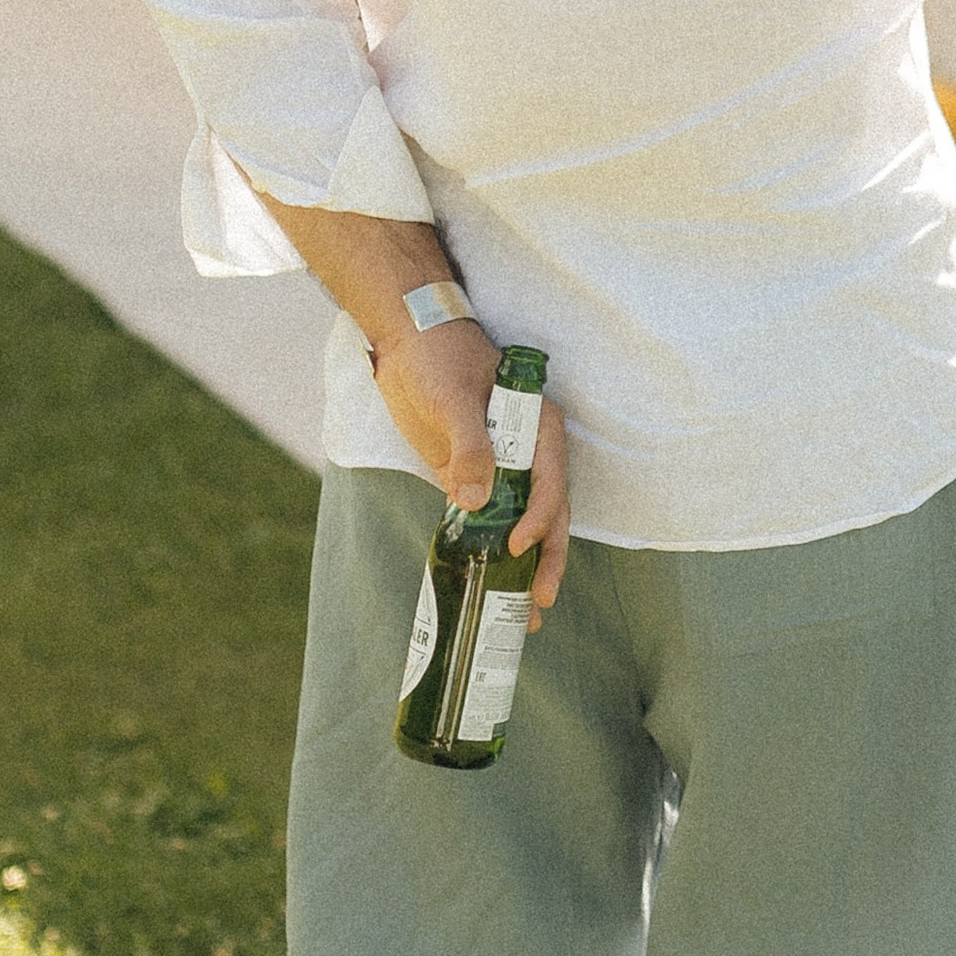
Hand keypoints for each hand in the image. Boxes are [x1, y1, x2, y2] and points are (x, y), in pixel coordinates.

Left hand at [371, 319, 571, 622]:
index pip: (550, 484)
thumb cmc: (437, 359)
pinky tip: (489, 584)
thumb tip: (475, 503)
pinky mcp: (470, 477)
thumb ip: (468, 448)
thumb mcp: (452, 400)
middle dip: (546, 561)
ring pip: (523, 525)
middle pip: (549, 515)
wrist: (406, 340)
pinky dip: (489, 553)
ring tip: (523, 615)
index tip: (517, 546)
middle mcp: (528, 453)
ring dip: (524, 568)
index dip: (539, 520)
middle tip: (540, 604)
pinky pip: (488, 521)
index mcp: (538, 429)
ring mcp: (501, 468)